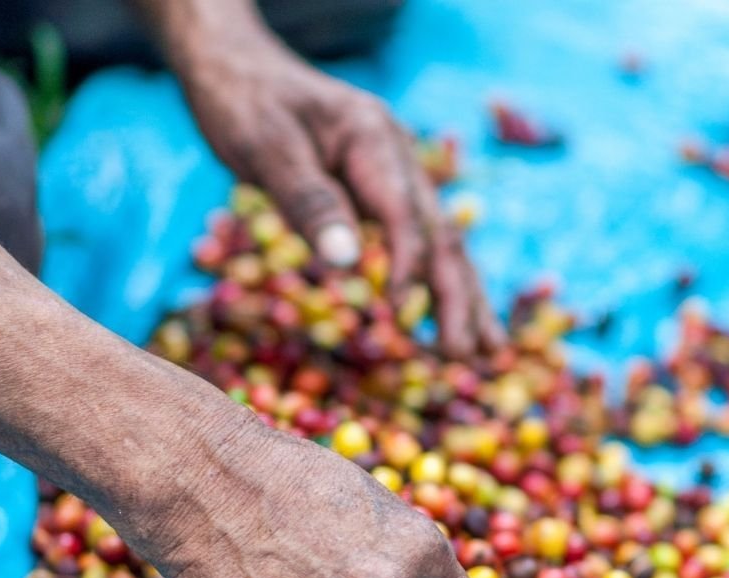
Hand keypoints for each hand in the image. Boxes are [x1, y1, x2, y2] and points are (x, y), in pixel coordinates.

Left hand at [168, 6, 504, 358]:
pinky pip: (420, 246)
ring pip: (441, 245)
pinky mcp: (382, 198)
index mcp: (374, 138)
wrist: (238, 68)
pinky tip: (455, 321)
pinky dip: (439, 287)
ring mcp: (395, 179)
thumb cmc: (245, 105)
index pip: (405, 211)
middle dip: (458, 299)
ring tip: (490, 353)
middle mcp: (397, 158)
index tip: (401, 310)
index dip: (408, 263)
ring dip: (464, 300)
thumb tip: (346, 263)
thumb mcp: (267, 148)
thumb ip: (308, 201)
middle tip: (469, 356)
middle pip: (440, 235)